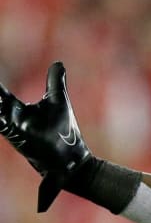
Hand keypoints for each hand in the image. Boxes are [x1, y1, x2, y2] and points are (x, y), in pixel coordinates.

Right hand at [0, 62, 95, 211]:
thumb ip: (54, 82)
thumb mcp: (58, 100)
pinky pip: (2, 125)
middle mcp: (10, 118)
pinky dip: (0, 118)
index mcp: (16, 109)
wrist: (72, 158)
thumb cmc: (65, 131)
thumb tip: (58, 63)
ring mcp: (13, 128)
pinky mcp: (20, 137)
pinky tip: (2, 116)